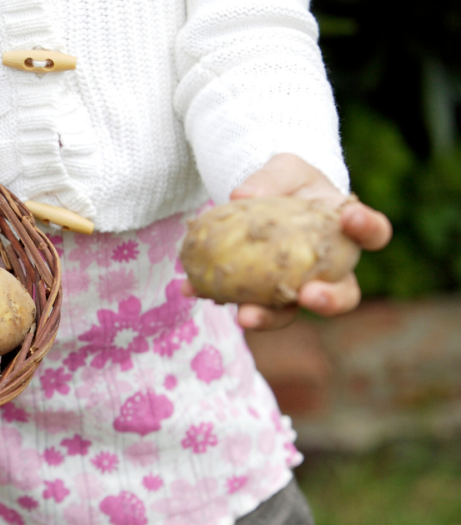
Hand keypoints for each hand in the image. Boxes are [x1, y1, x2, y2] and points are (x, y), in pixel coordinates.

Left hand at [183, 153, 392, 329]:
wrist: (262, 198)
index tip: (351, 218)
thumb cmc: (288, 182)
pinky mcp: (259, 293)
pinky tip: (190, 288)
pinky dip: (215, 295)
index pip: (373, 234)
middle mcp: (328, 268)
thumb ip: (271, 178)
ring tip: (245, 315)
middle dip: (329, 300)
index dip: (368, 229)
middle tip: (309, 296)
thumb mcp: (283, 168)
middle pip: (343, 294)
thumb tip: (242, 196)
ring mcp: (293, 285)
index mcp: (346, 232)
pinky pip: (241, 300)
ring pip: (290, 310)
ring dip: (268, 316)